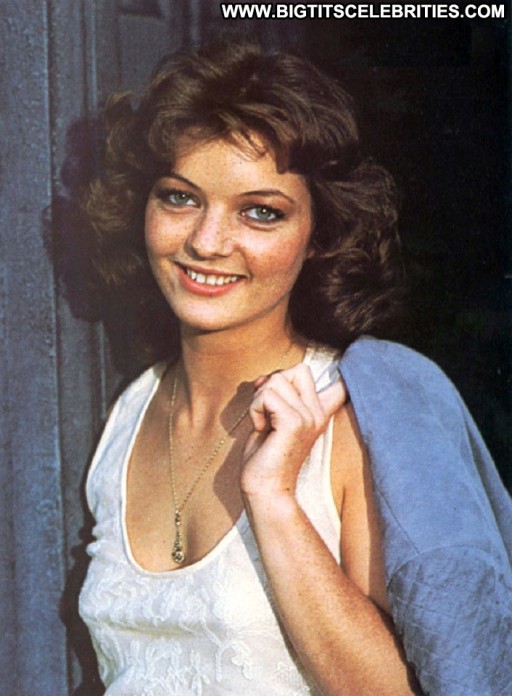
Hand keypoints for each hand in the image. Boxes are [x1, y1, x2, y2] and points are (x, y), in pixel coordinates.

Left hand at [241, 363, 345, 499]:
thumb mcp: (274, 418)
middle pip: (299, 369)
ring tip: (264, 423)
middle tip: (269, 412)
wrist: (265, 489)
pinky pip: (266, 395)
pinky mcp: (294, 423)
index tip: (346, 373)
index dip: (343, 374)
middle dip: (274, 384)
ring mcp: (309, 417)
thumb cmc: (266, 456)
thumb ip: (277, 395)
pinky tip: (261, 428)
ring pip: (277, 379)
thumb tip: (266, 377)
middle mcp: (318, 413)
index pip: (342, 385)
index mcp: (318, 412)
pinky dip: (255, 408)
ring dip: (259, 399)